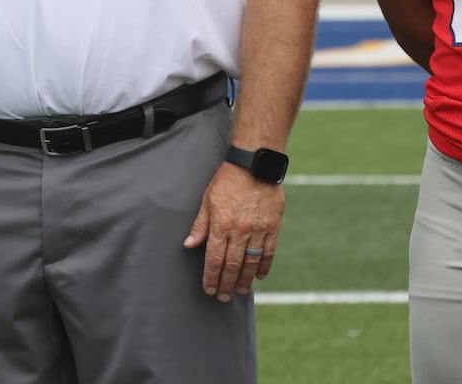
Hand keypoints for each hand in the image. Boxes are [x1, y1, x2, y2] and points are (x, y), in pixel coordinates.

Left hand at [182, 163, 283, 300]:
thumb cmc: (228, 181)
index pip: (214, 258)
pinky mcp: (273, 226)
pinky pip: (269, 252)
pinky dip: (264, 266)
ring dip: (245, 280)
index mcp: (221, 224)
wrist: (255, 165)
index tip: (208, 289)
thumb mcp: (207, 200)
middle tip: (223, 297)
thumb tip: (189, 245)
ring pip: (251, 262)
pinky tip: (259, 276)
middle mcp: (240, 230)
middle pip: (232, 265)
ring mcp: (258, 229)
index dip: (211, 277)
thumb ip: (200, 225)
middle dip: (226, 284)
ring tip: (240, 291)